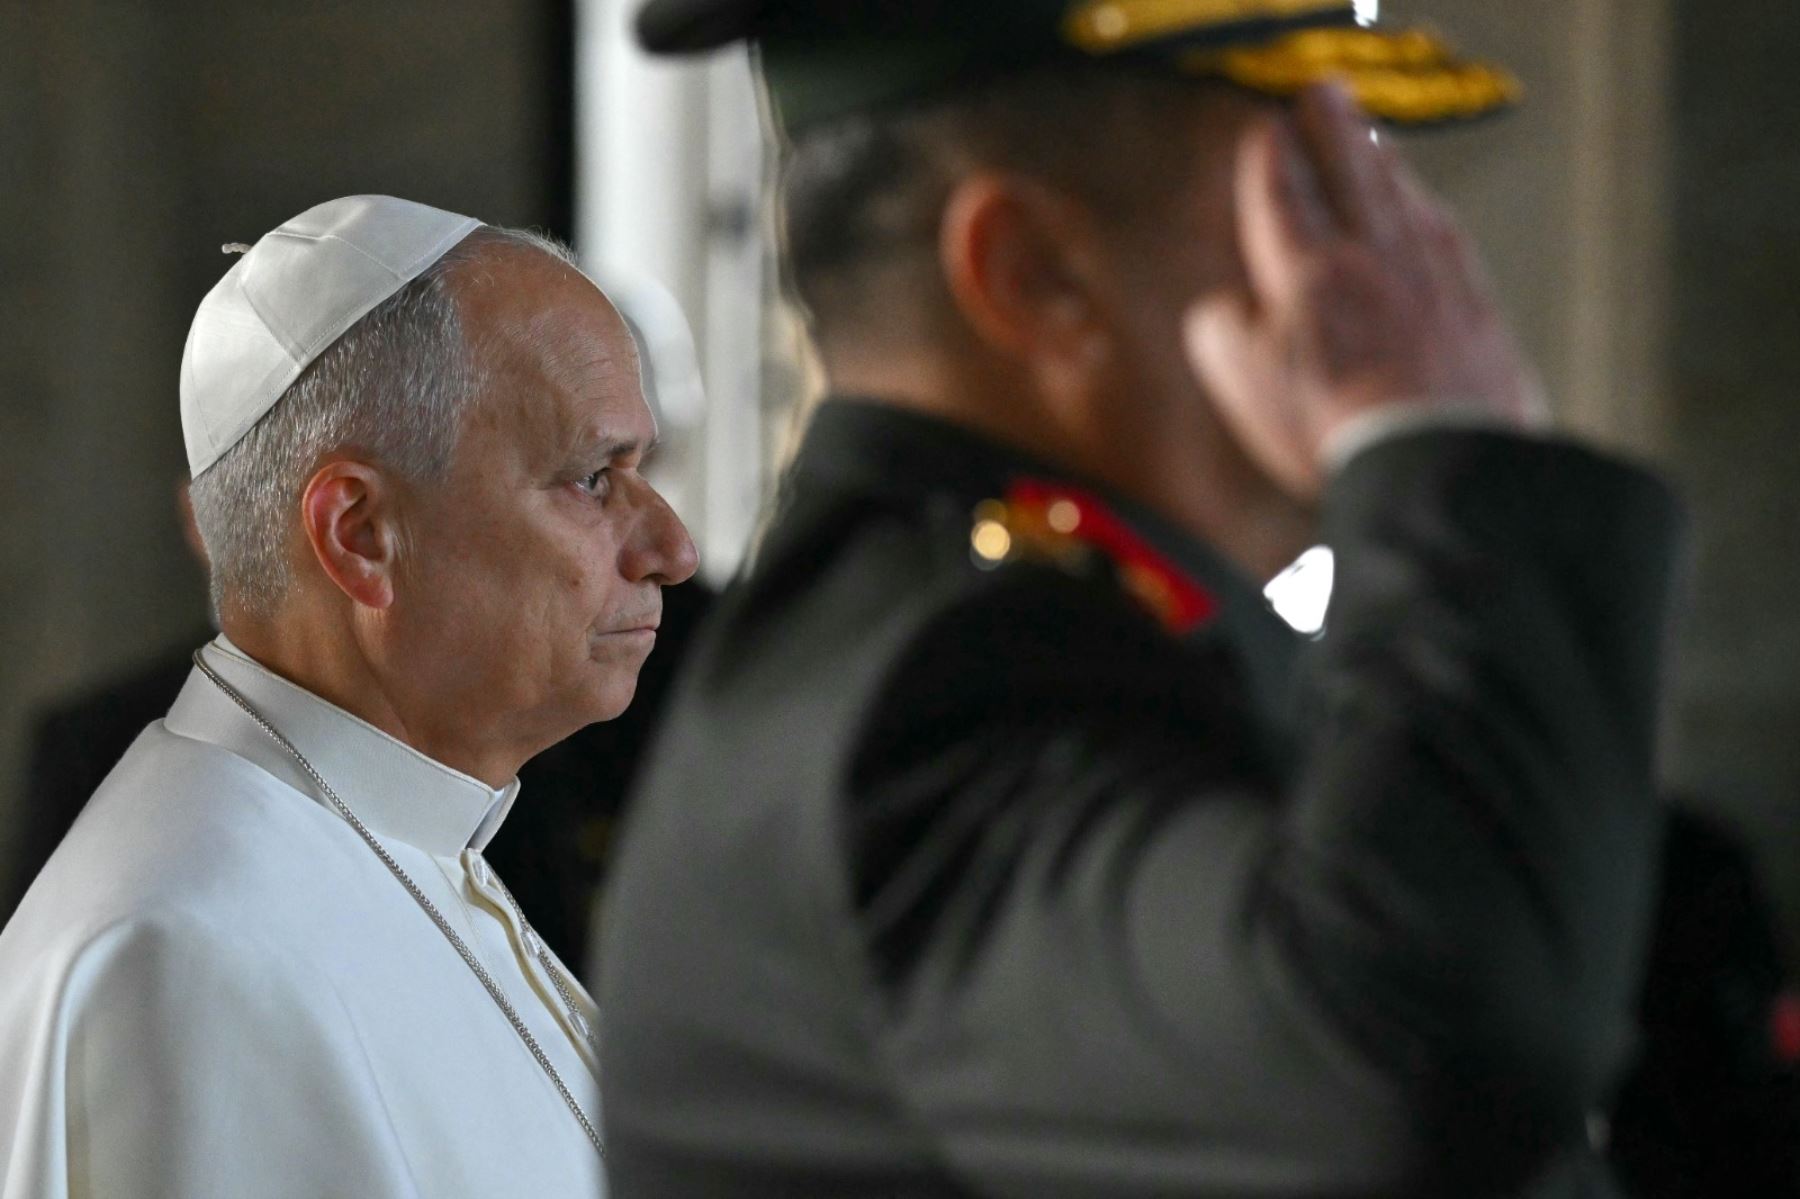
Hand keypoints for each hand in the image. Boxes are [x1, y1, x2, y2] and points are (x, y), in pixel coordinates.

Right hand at [1184, 82, 1545, 499]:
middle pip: (1347, 168)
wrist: (1434, 458)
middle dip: (1328, 125)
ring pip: (1398, 190)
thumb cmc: (1329, 426)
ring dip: (1377, 155)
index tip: (1265, 130)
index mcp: (1305, 270)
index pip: (1281, 192)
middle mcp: (1369, 254)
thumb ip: (1221, 329)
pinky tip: (1422, 204)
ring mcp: (1427, 270)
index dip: (1270, 156)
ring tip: (1366, 135)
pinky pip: (1441, 229)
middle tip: (1320, 96)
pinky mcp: (1470, 297)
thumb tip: (1226, 303)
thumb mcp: (1244, 384)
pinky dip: (1423, 203)